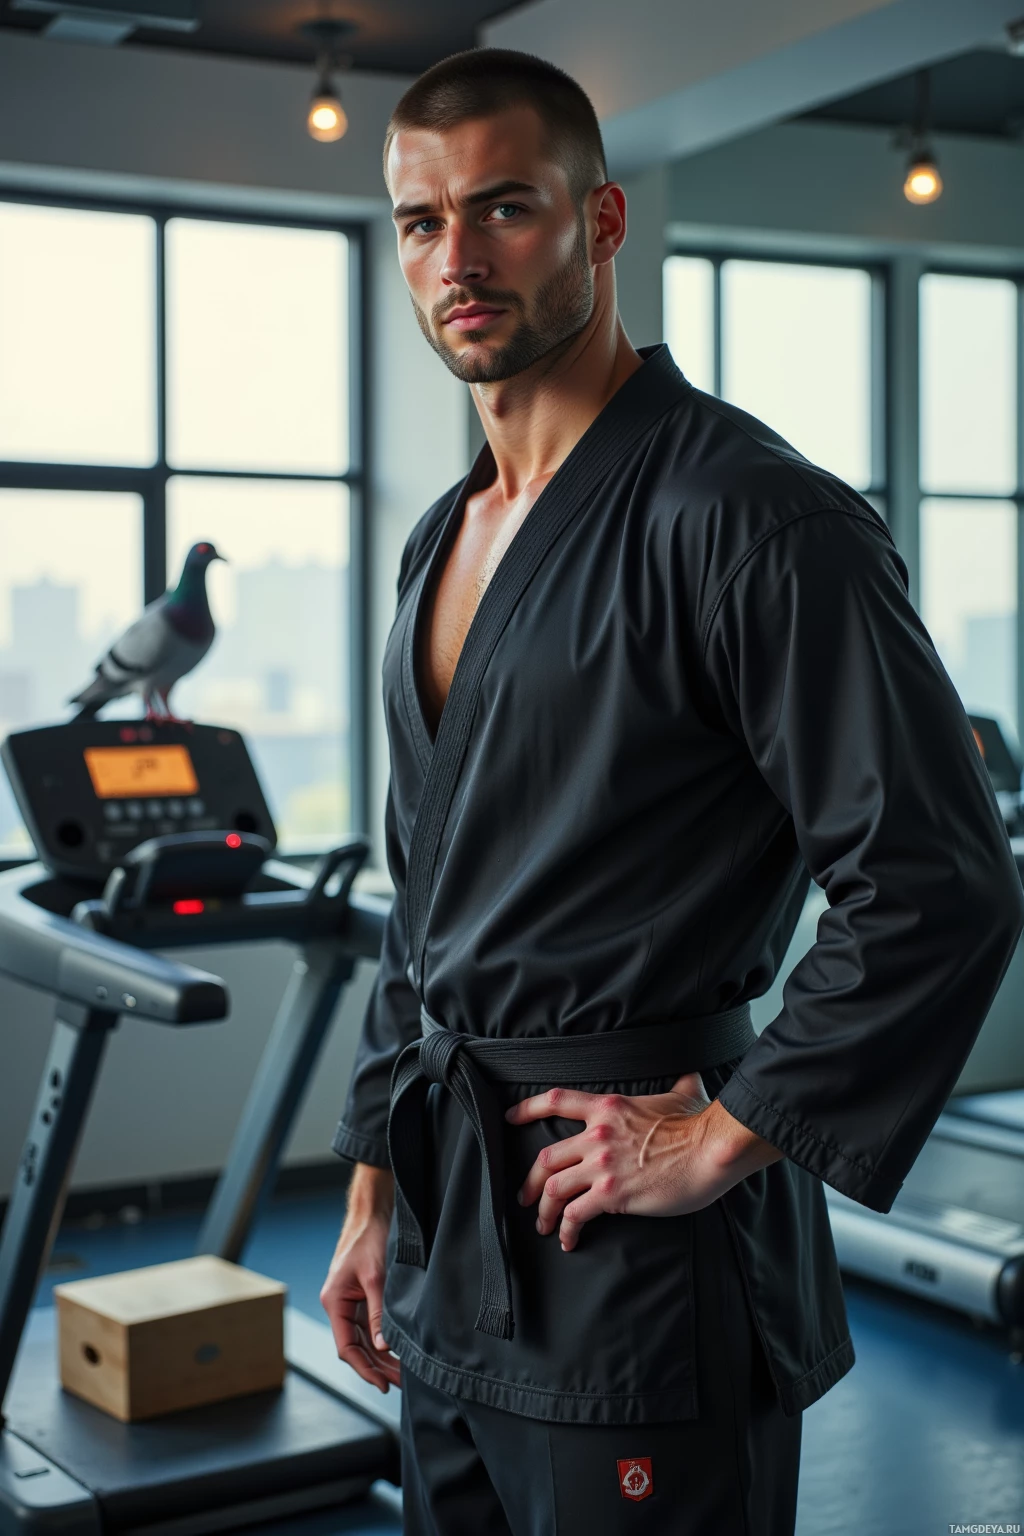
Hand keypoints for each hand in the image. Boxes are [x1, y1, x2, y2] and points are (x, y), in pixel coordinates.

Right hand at [319, 1164, 400, 1392]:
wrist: (374, 1208)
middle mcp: (340, 1304)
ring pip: (365, 1337)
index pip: (346, 1347)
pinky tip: (397, 1349)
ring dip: (382, 1355)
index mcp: (334, 1302)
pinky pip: (371, 1323)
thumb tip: (383, 1347)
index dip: (364, 1369)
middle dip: (377, 1366)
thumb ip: (378, 1313)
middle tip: (401, 1383)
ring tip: (402, 1373)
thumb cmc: (370, 1237)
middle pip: (356, 1346)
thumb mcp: (376, 1277)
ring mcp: (351, 1300)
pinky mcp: (363, 1293)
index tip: (382, 1384)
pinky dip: (383, 1338)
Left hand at [507, 1073, 739, 1251]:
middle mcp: (596, 1134)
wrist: (709, 1150)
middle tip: (526, 1196)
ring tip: (544, 1225)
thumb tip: (690, 1077)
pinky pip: (576, 1214)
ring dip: (544, 1210)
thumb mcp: (680, 1097)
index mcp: (607, 1108)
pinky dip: (567, 1230)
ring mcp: (601, 1165)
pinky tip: (569, 1240)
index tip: (511, 1117)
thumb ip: (677, 1086)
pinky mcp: (611, 1193)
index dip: (528, 1109)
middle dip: (531, 1181)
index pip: (556, 1101)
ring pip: (553, 1188)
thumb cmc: (697, 1125)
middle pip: (546, 1157)